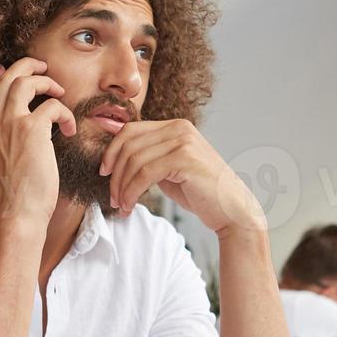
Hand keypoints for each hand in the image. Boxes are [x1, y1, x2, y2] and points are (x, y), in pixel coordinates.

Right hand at [0, 58, 76, 224]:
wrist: (15, 214)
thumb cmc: (11, 197)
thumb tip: (14, 128)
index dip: (2, 77)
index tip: (12, 72)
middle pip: (6, 77)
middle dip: (26, 66)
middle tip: (43, 67)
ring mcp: (9, 123)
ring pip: (25, 81)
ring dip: (46, 80)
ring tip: (59, 89)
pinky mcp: (31, 129)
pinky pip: (52, 105)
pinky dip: (65, 113)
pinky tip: (68, 129)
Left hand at [98, 119, 262, 233]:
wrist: (232, 210)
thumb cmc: (200, 193)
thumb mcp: (169, 169)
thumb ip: (149, 159)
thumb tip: (115, 158)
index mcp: (175, 126)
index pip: (130, 130)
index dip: (112, 151)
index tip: (104, 173)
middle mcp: (179, 128)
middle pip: (128, 144)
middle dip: (114, 173)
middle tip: (111, 197)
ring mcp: (183, 141)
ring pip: (134, 160)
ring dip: (121, 187)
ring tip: (121, 205)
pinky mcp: (184, 159)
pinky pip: (145, 174)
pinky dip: (132, 192)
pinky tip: (130, 205)